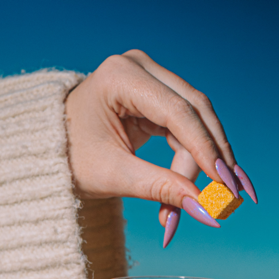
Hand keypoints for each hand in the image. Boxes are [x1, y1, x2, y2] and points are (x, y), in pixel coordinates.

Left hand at [65, 50, 256, 239]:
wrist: (49, 150)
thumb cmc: (70, 158)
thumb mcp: (114, 176)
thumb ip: (161, 188)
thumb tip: (206, 211)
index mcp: (121, 75)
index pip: (177, 112)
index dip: (205, 150)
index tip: (225, 186)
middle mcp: (140, 67)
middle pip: (195, 112)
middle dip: (213, 157)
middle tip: (229, 198)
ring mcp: (150, 78)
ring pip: (197, 122)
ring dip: (205, 163)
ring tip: (209, 203)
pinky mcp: (157, 96)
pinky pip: (188, 128)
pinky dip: (196, 159)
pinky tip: (206, 187)